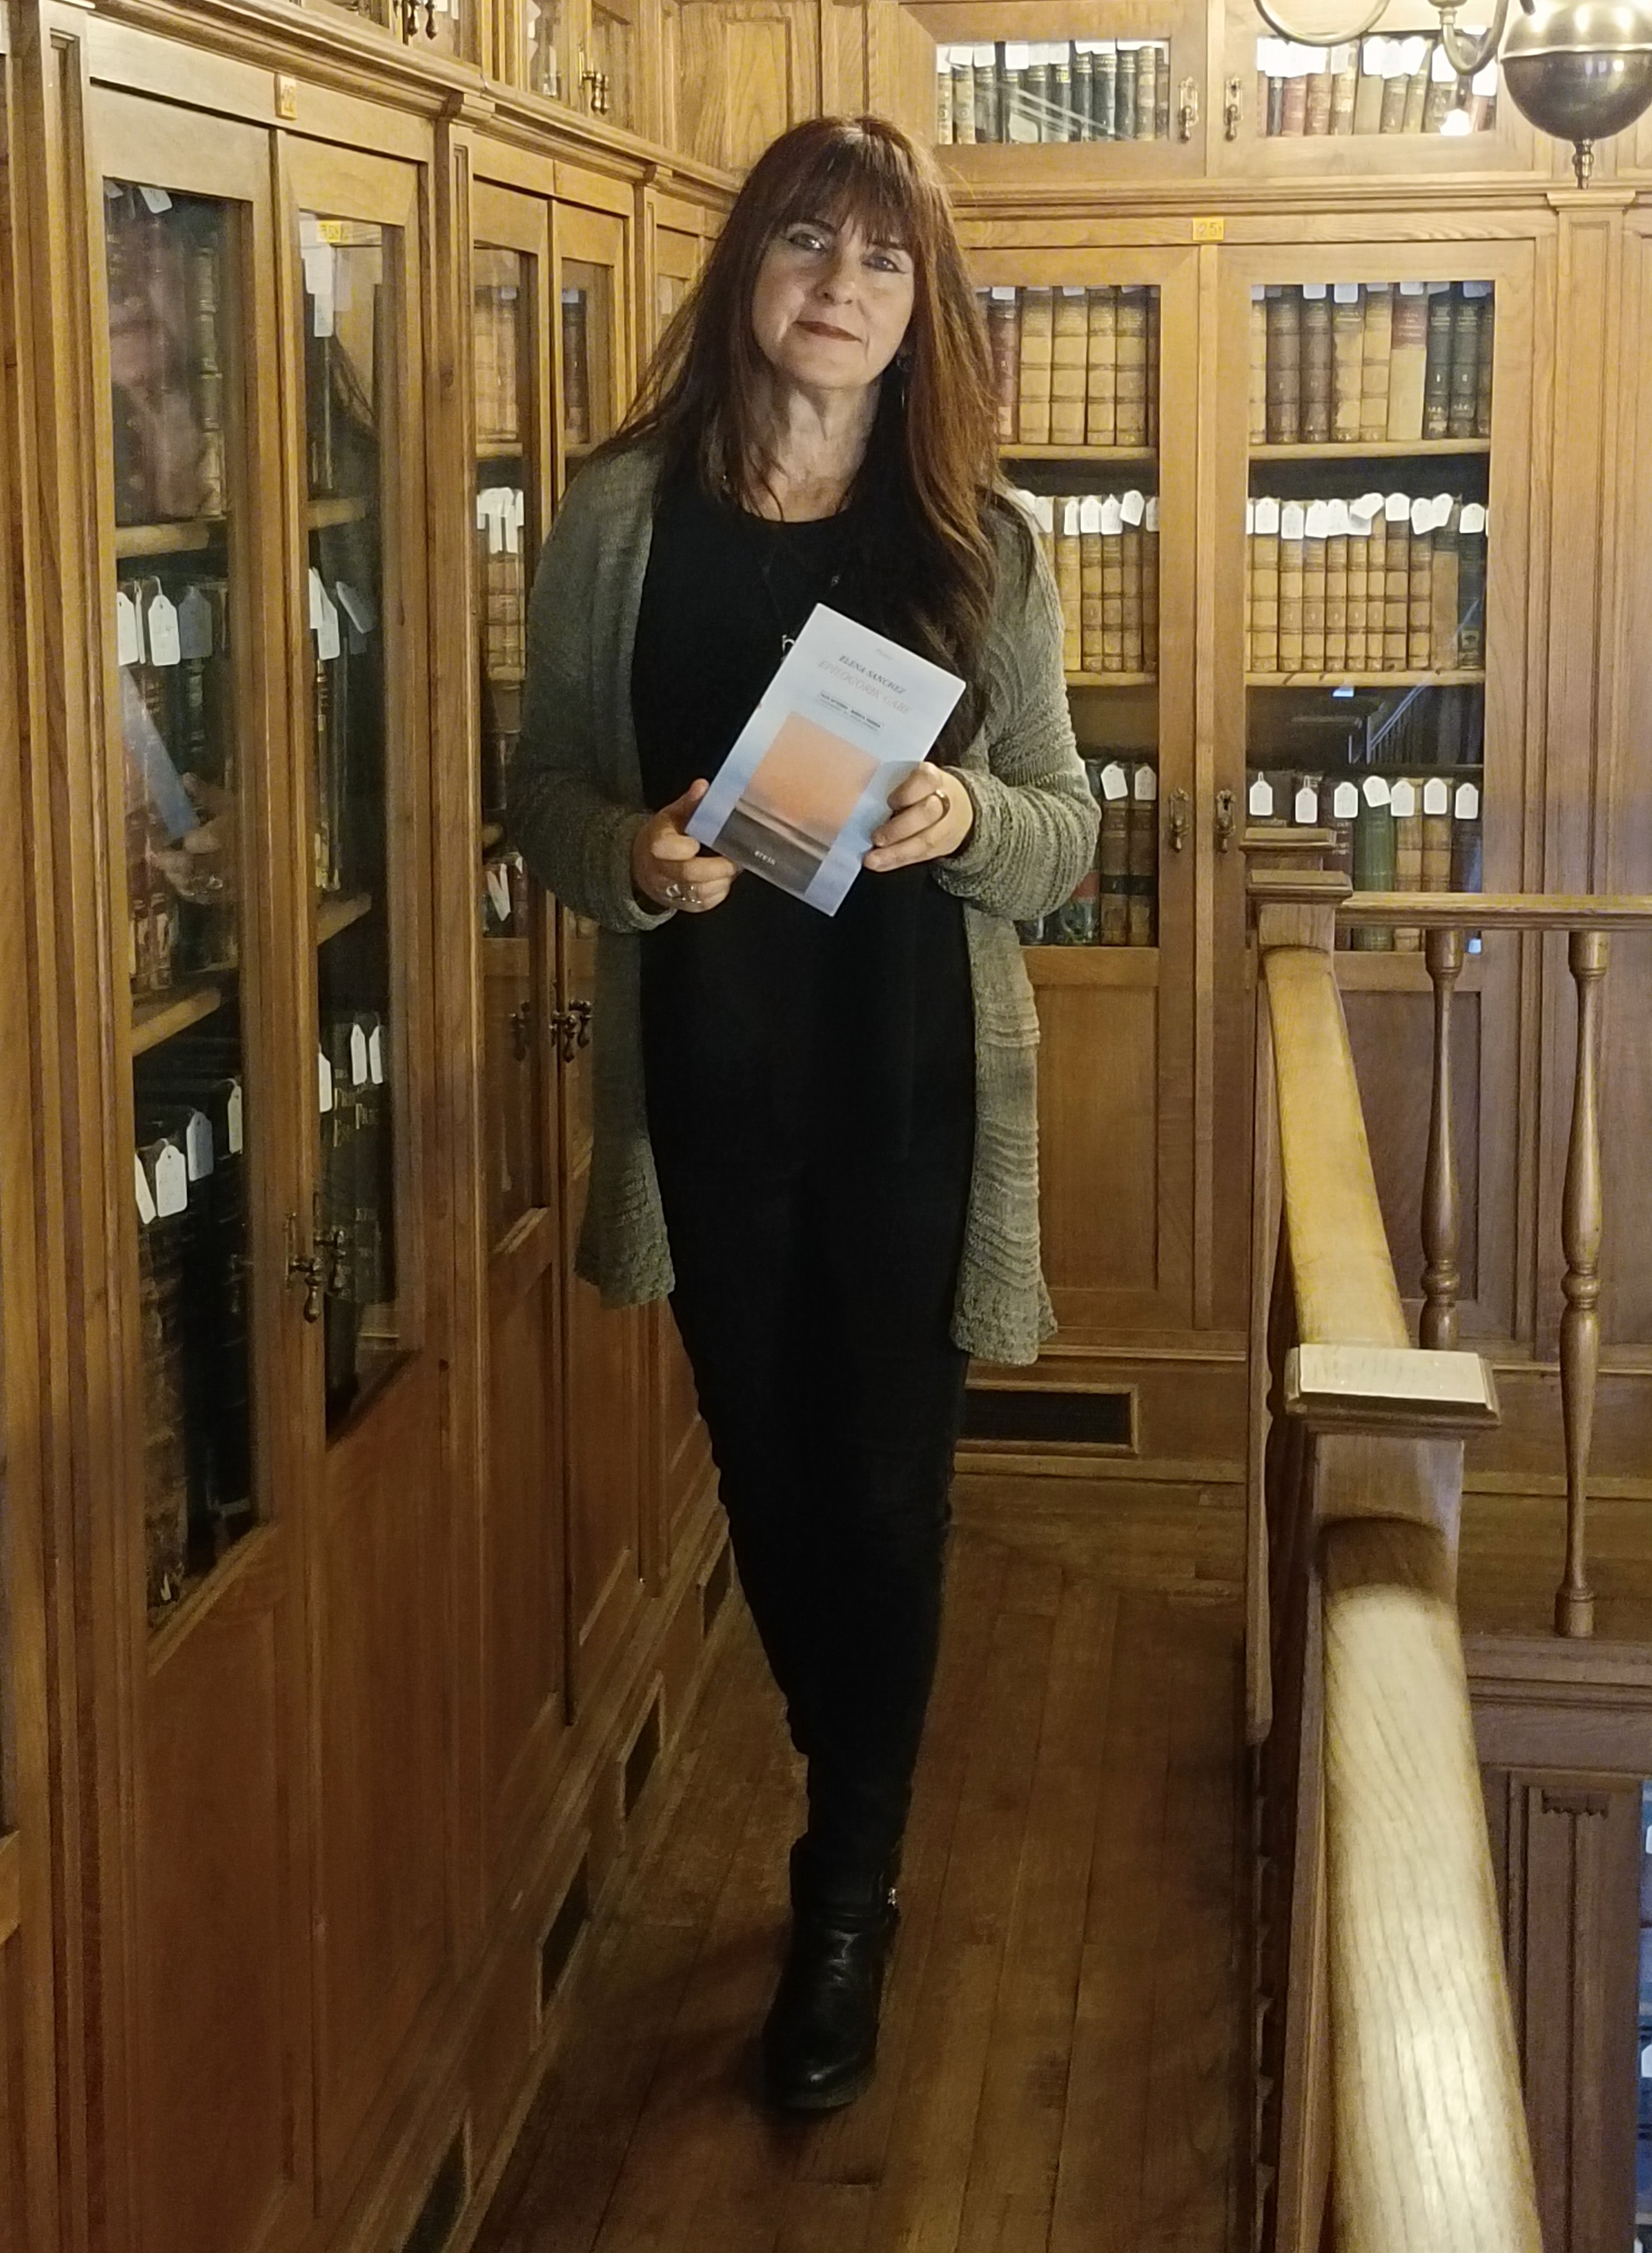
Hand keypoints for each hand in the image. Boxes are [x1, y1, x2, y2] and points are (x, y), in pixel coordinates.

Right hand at [631, 779, 736, 913]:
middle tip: (732, 862)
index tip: (698, 843)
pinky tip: (724, 881)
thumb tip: (702, 786)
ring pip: (698, 893)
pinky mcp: (681, 904)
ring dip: (720, 882)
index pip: (665, 848)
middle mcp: (660, 870)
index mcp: (657, 844)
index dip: (684, 848)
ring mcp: (670, 890)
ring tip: (731, 870)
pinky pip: (702, 905)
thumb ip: (690, 803)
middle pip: (688, 874)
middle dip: (715, 869)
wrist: (643, 864)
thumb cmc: (664, 836)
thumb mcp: (672, 815)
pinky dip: (718, 894)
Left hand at [863, 763, 973, 873]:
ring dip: (896, 852)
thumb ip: (893, 787)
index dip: (907, 793)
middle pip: (927, 813)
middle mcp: (945, 800)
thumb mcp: (913, 780)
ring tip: (873, 858)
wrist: (960, 808)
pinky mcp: (943, 846)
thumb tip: (856, 797)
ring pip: (925, 841)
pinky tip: (880, 863)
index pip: (925, 780)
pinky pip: (919, 856)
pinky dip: (896, 861)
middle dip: (900, 828)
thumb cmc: (923, 792)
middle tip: (877, 837)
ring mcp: (947, 825)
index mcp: (934, 778)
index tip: (890, 802)